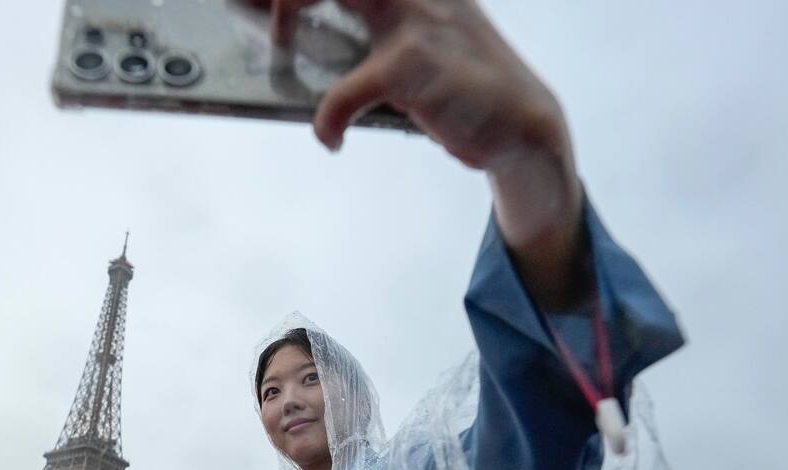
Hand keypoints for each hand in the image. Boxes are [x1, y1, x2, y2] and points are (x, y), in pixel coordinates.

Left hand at [267, 0, 587, 308]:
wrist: (522, 126)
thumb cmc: (462, 85)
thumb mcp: (420, 41)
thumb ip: (375, 28)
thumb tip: (306, 36)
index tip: (264, 0)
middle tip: (269, 10)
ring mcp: (416, 21)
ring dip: (289, 9)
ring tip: (280, 44)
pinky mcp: (412, 65)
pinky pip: (343, 89)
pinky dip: (327, 119)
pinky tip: (331, 138)